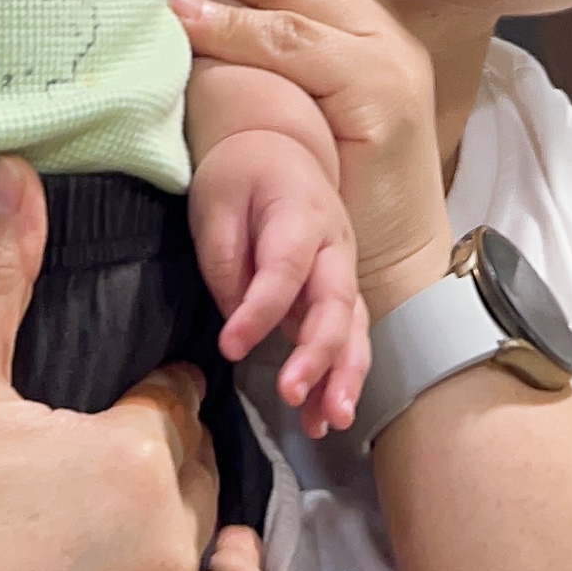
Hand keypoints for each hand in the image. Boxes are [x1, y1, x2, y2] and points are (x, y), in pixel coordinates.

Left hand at [150, 0, 455, 316]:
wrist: (396, 274)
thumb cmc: (336, 184)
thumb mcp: (299, 93)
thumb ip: (268, 36)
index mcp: (362, 9)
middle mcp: (378, 18)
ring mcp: (383, 55)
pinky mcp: (377, 100)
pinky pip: (295, 51)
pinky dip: (235, 28)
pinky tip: (183, 13)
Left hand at [188, 131, 368, 438]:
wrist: (281, 149)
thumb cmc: (243, 174)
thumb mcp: (216, 199)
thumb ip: (225, 260)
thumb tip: (238, 322)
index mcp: (300, 215)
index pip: (285, 269)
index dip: (261, 310)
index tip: (229, 346)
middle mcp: (334, 248)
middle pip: (336, 304)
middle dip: (319, 354)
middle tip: (293, 394)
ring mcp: (343, 273)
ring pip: (354, 329)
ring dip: (345, 377)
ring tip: (329, 421)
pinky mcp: (341, 295)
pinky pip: (349, 339)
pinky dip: (341, 379)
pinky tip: (325, 417)